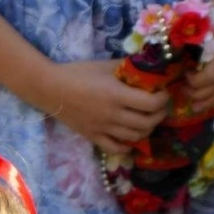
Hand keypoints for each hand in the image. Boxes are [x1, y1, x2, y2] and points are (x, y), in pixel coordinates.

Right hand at [44, 59, 169, 154]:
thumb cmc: (79, 73)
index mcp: (117, 95)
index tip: (164, 91)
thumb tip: (150, 65)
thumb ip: (129, 67)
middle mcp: (112, 115)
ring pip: (135, 137)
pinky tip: (132, 137)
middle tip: (160, 106)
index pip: (151, 103)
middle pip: (147, 123)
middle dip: (160, 114)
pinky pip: (116, 148)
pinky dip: (129, 145)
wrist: (50, 88)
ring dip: (148, 128)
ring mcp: (102, 129)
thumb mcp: (106, 65)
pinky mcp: (92, 137)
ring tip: (149, 118)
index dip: (163, 99)